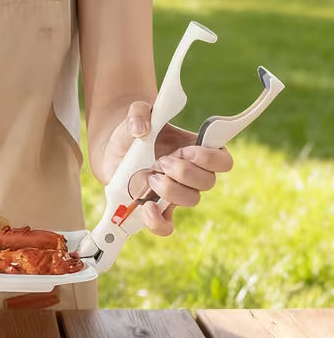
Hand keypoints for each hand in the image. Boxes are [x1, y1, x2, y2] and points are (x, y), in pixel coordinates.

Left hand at [102, 101, 233, 236]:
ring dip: (171, 190)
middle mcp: (192, 173)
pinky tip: (147, 208)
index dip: (210, 159)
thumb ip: (139, 113)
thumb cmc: (133, 130)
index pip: (223, 161)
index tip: (186, 150)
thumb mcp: (136, 113)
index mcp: (197, 149)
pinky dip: (159, 222)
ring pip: (191, 200)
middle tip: (161, 161)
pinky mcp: (157, 206)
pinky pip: (166, 225)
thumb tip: (141, 130)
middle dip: (184, 172)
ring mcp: (176, 191)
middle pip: (208, 183)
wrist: (114, 149)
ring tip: (151, 176)